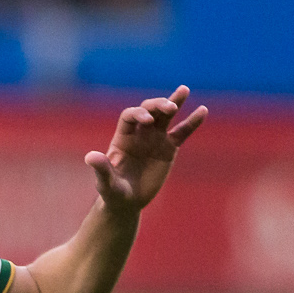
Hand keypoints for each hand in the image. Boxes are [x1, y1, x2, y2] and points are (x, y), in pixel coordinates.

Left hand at [85, 85, 206, 216]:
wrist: (127, 202)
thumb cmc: (113, 192)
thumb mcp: (106, 183)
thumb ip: (101, 169)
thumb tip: (90, 156)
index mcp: (122, 138)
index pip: (130, 116)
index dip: (139, 114)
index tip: (148, 120)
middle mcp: (139, 134)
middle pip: (148, 110)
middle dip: (157, 106)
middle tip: (170, 108)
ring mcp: (155, 139)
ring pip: (165, 116)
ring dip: (173, 102)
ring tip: (183, 90)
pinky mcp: (169, 148)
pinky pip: (182, 132)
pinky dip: (192, 122)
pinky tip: (203, 110)